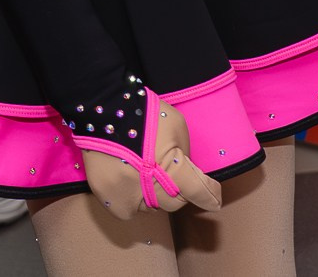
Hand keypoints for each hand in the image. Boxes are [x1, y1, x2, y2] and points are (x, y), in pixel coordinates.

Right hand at [80, 101, 221, 221]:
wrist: (103, 108)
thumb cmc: (144, 112)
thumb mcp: (177, 127)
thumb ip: (184, 153)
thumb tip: (185, 171)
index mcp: (172, 170)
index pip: (199, 192)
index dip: (210, 195)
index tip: (214, 198)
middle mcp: (150, 190)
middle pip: (175, 203)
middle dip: (180, 192)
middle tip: (174, 174)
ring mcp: (128, 198)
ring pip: (152, 208)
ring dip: (156, 196)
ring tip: (148, 172)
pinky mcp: (110, 199)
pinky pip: (130, 208)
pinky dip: (135, 198)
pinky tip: (131, 178)